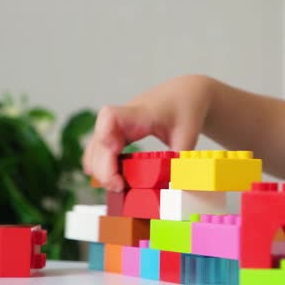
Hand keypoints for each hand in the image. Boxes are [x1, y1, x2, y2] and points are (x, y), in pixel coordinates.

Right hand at [83, 75, 212, 190]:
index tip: (113, 153)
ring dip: (100, 168)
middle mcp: (123, 118)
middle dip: (103, 166)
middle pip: (99, 140)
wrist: (187, 94)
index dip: (104, 134)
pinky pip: (102, 150)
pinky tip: (113, 179)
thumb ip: (181, 161)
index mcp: (140, 113)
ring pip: (96, 147)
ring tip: (118, 187)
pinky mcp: (119, 133)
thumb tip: (181, 189)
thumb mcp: (188, 137)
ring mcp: (118, 126)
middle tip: (119, 187)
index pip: (110, 116)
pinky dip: (103, 165)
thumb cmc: (187, 110)